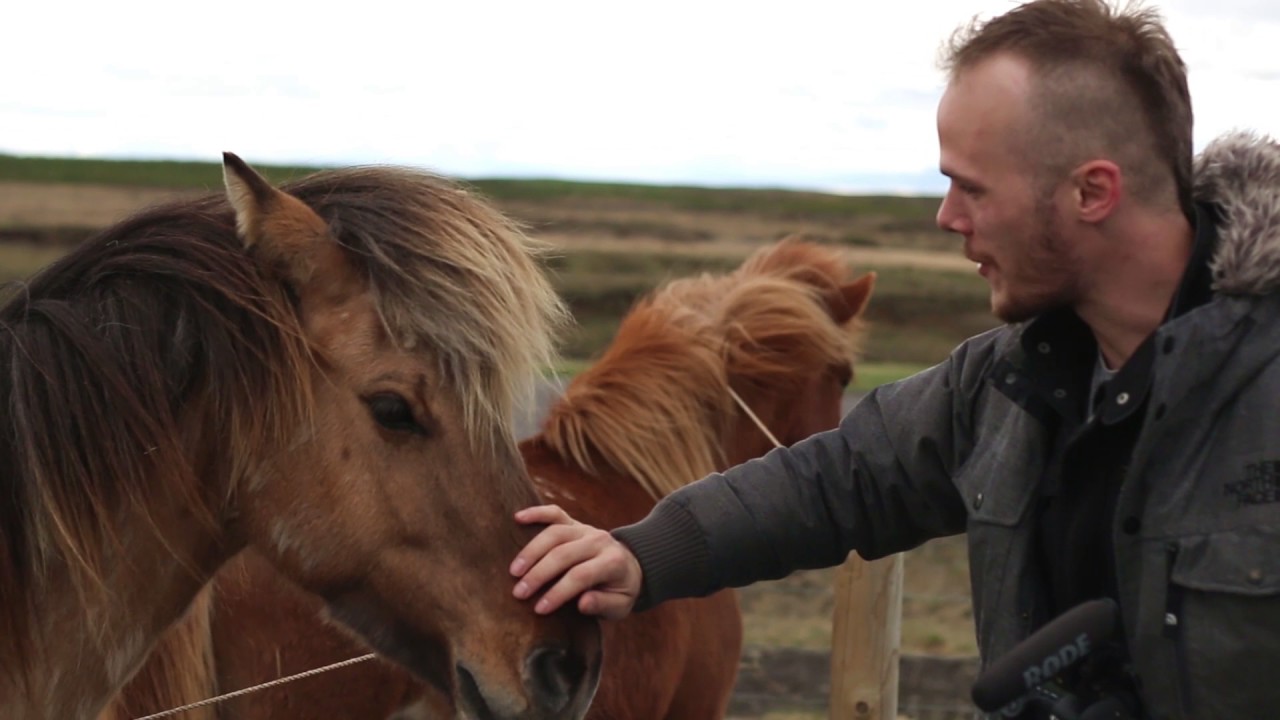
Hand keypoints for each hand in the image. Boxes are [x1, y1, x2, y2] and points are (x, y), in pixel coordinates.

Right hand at [509, 504, 642, 619]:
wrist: (630, 566)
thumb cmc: (620, 591)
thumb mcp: (621, 605)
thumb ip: (603, 604)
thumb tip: (582, 603)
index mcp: (613, 562)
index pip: (580, 575)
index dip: (558, 592)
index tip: (539, 609)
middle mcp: (599, 541)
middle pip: (563, 553)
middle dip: (538, 574)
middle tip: (518, 593)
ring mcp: (586, 529)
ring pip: (555, 533)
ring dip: (531, 551)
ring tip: (514, 571)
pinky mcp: (575, 523)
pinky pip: (555, 513)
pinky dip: (536, 512)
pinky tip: (517, 518)